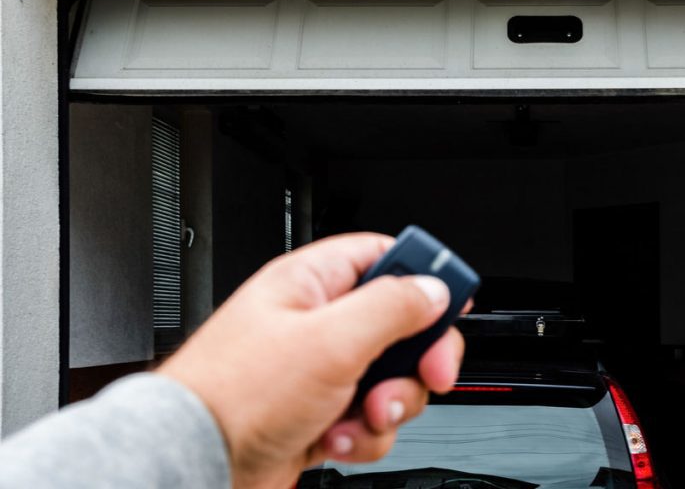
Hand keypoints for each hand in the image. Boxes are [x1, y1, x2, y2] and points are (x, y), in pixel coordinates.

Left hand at [157, 233, 465, 488]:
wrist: (196, 464)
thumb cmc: (235, 395)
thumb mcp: (330, 341)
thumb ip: (391, 308)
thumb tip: (434, 289)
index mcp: (313, 283)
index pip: (385, 257)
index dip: (424, 275)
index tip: (452, 303)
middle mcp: (317, 323)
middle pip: (401, 326)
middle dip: (416, 359)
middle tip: (425, 374)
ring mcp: (320, 373)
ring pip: (391, 380)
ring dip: (388, 405)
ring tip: (360, 415)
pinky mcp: (320, 415)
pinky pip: (369, 420)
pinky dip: (362, 436)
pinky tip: (333, 439)